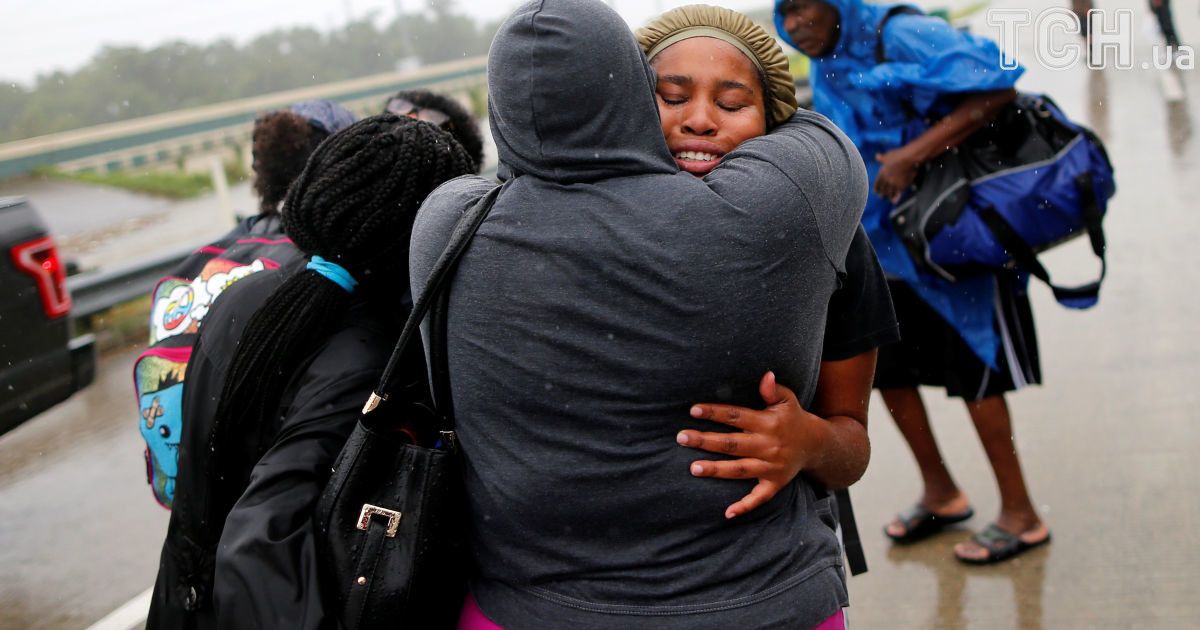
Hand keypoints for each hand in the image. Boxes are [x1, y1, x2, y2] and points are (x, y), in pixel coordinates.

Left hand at [678, 371, 823, 519]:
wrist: (817, 445)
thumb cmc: (793, 418)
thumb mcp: (787, 400)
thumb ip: (774, 390)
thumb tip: (766, 375)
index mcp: (769, 423)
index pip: (737, 416)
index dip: (715, 413)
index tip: (694, 410)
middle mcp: (769, 446)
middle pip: (732, 444)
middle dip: (706, 441)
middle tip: (682, 437)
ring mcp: (772, 467)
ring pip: (739, 469)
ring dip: (716, 470)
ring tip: (693, 468)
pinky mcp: (775, 483)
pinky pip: (760, 497)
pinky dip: (745, 506)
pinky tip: (727, 513)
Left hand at [874, 147, 920, 202]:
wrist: (910, 158)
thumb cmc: (899, 155)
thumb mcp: (888, 156)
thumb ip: (882, 158)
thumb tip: (877, 156)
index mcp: (882, 173)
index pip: (877, 183)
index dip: (877, 188)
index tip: (876, 192)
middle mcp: (887, 179)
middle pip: (883, 190)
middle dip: (882, 194)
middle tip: (882, 196)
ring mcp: (894, 183)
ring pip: (889, 193)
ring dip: (888, 196)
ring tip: (888, 199)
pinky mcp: (902, 186)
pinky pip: (897, 194)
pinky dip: (895, 198)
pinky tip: (894, 201)